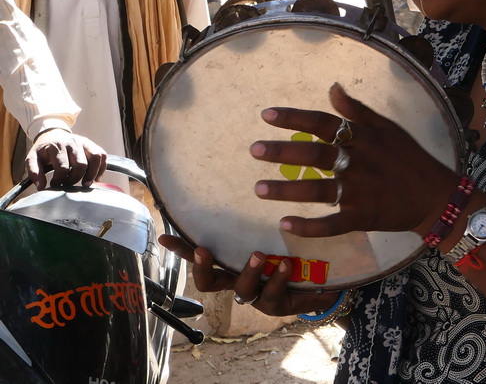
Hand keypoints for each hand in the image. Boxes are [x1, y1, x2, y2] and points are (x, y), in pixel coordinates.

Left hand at [25, 128, 105, 188]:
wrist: (52, 134)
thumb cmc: (43, 150)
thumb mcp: (32, 159)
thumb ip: (34, 173)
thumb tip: (41, 187)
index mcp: (57, 146)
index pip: (62, 168)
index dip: (59, 180)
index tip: (55, 185)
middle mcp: (73, 142)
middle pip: (80, 165)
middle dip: (74, 179)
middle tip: (68, 185)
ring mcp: (84, 142)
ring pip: (95, 159)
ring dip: (91, 174)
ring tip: (85, 184)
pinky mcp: (92, 144)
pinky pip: (102, 156)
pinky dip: (102, 168)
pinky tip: (95, 178)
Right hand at [158, 235, 336, 317]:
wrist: (319, 284)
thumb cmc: (290, 254)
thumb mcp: (274, 236)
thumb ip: (259, 221)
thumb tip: (253, 183)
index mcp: (232, 263)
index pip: (201, 255)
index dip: (181, 249)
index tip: (164, 236)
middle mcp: (239, 279)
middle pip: (209, 282)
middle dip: (203, 267)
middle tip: (204, 250)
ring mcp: (256, 294)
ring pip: (242, 289)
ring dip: (249, 270)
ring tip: (258, 254)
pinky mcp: (275, 304)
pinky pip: (271, 294)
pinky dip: (277, 278)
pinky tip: (284, 264)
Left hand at [252, 83, 457, 237]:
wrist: (436, 196)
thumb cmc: (410, 159)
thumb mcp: (388, 128)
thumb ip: (358, 110)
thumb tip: (332, 88)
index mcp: (363, 139)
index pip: (324, 124)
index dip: (295, 118)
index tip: (267, 115)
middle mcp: (359, 162)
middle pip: (316, 154)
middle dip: (283, 151)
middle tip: (255, 150)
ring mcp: (360, 192)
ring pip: (318, 190)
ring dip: (287, 190)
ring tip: (259, 189)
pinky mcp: (363, 217)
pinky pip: (332, 224)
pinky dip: (309, 226)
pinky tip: (286, 224)